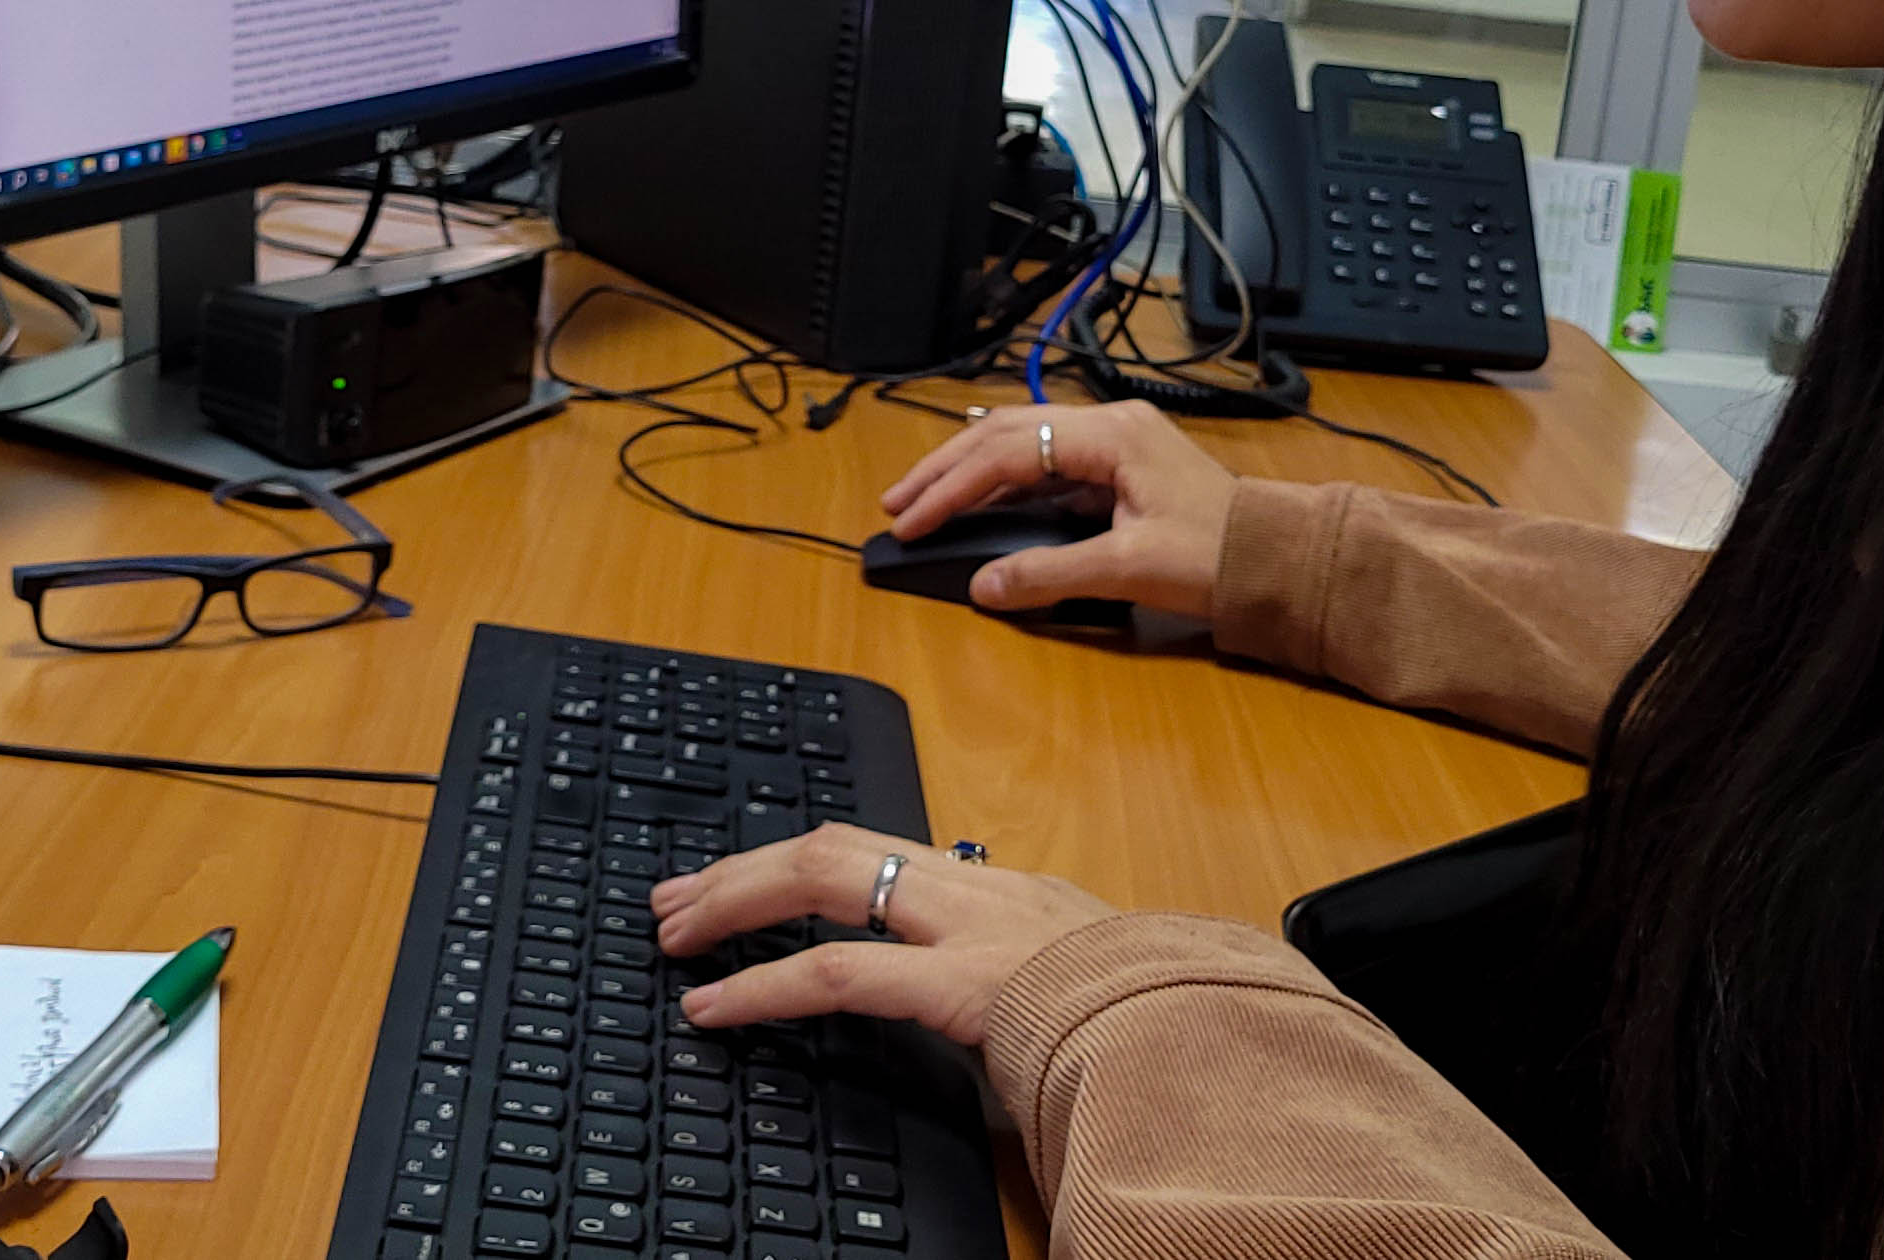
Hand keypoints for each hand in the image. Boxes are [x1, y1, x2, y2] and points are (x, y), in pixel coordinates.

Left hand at [652, 824, 1116, 1049]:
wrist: (1206, 1038)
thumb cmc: (1148, 1025)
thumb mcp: (1068, 986)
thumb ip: (1010, 984)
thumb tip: (963, 1006)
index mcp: (1002, 892)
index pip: (875, 851)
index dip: (793, 861)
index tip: (740, 886)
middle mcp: (978, 891)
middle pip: (835, 844)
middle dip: (744, 867)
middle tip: (676, 901)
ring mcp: (970, 929)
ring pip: (824, 877)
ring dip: (735, 901)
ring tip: (676, 938)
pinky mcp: (962, 983)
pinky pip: (837, 973)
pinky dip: (760, 987)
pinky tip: (713, 1006)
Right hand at [877, 400, 1238, 616]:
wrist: (1278, 561)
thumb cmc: (1219, 555)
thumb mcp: (1128, 568)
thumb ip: (1049, 574)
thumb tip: (985, 586)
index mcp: (1112, 435)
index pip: (1008, 451)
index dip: (951, 487)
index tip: (910, 518)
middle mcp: (1110, 426)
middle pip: (1005, 433)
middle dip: (946, 468)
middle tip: (896, 501)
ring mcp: (1116, 444)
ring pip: (1022, 445)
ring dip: (971, 473)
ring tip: (923, 500)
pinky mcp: (1120, 469)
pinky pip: (1046, 467)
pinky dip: (1004, 485)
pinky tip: (978, 504)